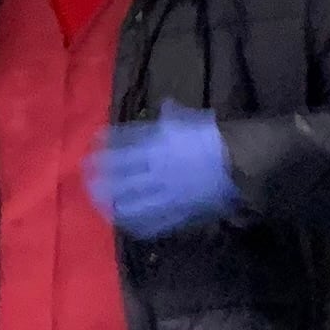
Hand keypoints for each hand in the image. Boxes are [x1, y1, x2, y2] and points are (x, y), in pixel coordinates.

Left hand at [89, 105, 240, 234]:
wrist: (243, 161)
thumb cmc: (218, 137)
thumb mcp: (195, 119)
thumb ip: (174, 115)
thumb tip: (164, 107)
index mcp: (158, 144)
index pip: (122, 147)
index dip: (105, 149)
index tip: (93, 150)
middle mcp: (156, 169)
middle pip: (118, 177)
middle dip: (100, 179)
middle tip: (86, 180)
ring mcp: (165, 193)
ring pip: (130, 202)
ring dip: (111, 202)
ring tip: (99, 202)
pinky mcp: (177, 211)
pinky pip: (151, 221)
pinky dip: (135, 222)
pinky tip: (125, 221)